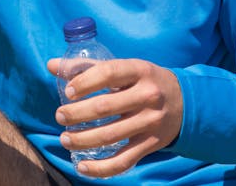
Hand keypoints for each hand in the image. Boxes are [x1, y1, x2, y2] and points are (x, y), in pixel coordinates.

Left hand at [46, 58, 183, 177]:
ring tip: (65, 138)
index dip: (85, 82)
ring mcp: (150, 121)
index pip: (109, 73)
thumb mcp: (124, 68)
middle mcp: (147, 95)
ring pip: (110, 136)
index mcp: (140, 70)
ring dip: (82, 140)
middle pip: (105, 107)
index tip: (68, 92)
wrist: (184, 101)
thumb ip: (88, 67)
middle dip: (77, 114)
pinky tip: (81, 166)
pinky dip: (100, 168)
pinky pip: (123, 160)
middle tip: (60, 116)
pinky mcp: (151, 144)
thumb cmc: (144, 81)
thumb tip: (51, 65)